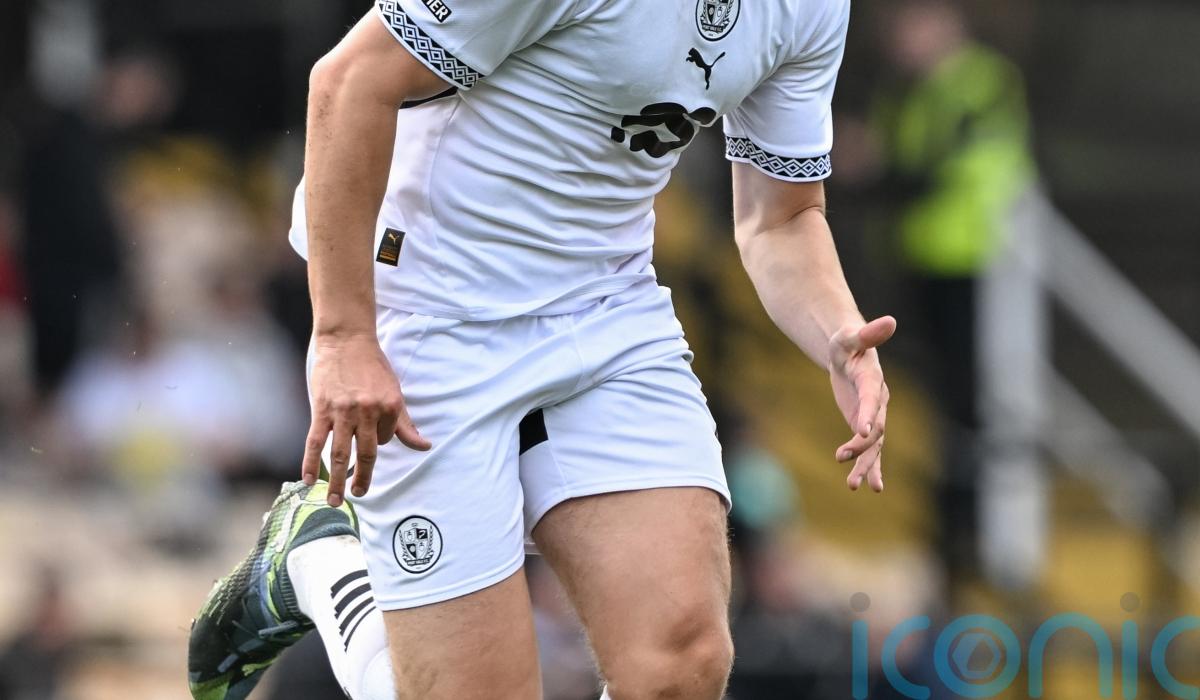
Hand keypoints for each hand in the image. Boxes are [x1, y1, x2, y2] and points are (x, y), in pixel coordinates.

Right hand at [302, 333, 430, 505]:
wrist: (346, 338)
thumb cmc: (371, 365)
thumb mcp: (394, 392)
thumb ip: (406, 423)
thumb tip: (425, 446)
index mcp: (390, 407)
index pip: (385, 439)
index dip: (377, 441)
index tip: (368, 437)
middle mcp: (369, 412)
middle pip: (366, 454)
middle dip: (362, 479)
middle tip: (359, 494)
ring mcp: (344, 412)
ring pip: (341, 454)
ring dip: (338, 481)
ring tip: (335, 500)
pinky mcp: (322, 409)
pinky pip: (315, 441)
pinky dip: (311, 462)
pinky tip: (309, 480)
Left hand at [828, 316, 895, 492]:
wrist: (849, 351)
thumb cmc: (846, 341)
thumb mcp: (848, 336)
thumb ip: (866, 333)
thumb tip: (891, 320)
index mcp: (873, 380)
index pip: (872, 398)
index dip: (868, 413)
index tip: (862, 430)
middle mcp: (878, 401)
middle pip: (875, 428)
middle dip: (861, 446)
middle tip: (842, 456)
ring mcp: (873, 415)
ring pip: (873, 445)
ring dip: (864, 465)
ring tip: (853, 485)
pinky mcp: (864, 424)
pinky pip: (868, 449)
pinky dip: (865, 466)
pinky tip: (860, 485)